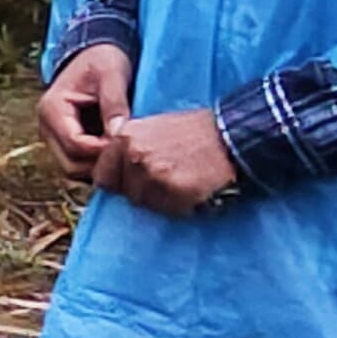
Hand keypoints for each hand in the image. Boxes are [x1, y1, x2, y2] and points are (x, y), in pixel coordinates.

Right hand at [42, 41, 132, 170]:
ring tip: (124, 152)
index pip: (75, 145)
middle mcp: (46, 128)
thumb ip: (114, 103)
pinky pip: (79, 165)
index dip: (104, 150)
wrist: (94, 52)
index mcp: (52, 110)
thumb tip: (118, 134)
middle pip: (71, 165)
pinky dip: (98, 164)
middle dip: (102, 164)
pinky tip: (117, 152)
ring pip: (74, 170)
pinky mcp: (64, 143)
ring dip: (99, 167)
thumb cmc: (103, 58)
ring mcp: (53, 138)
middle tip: (130, 152)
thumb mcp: (112, 73)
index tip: (129, 142)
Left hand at [101, 107, 236, 215]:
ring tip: (182, 182)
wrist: (233, 136)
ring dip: (161, 200)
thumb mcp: (154, 127)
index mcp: (125, 137)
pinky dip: (179, 206)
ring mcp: (153, 175)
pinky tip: (193, 189)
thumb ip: (130, 146)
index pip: (103, 177)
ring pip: (145, 203)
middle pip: (124, 192)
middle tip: (166, 181)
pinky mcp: (174, 192)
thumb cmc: (196, 132)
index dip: (120, 183)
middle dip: (141, 191)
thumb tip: (112, 171)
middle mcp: (134, 156)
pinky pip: (168, 210)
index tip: (134, 183)